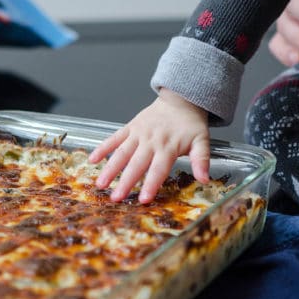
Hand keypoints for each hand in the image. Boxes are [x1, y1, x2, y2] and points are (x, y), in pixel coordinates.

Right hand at [89, 88, 209, 203]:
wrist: (181, 100)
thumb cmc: (190, 125)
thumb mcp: (202, 141)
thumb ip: (202, 160)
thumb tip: (205, 179)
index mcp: (168, 147)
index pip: (159, 169)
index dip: (151, 184)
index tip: (143, 199)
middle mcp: (151, 141)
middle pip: (136, 164)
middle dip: (125, 182)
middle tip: (115, 198)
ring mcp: (138, 134)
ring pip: (122, 153)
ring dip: (110, 168)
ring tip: (100, 184)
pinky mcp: (130, 128)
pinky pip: (114, 138)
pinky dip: (103, 148)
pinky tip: (92, 160)